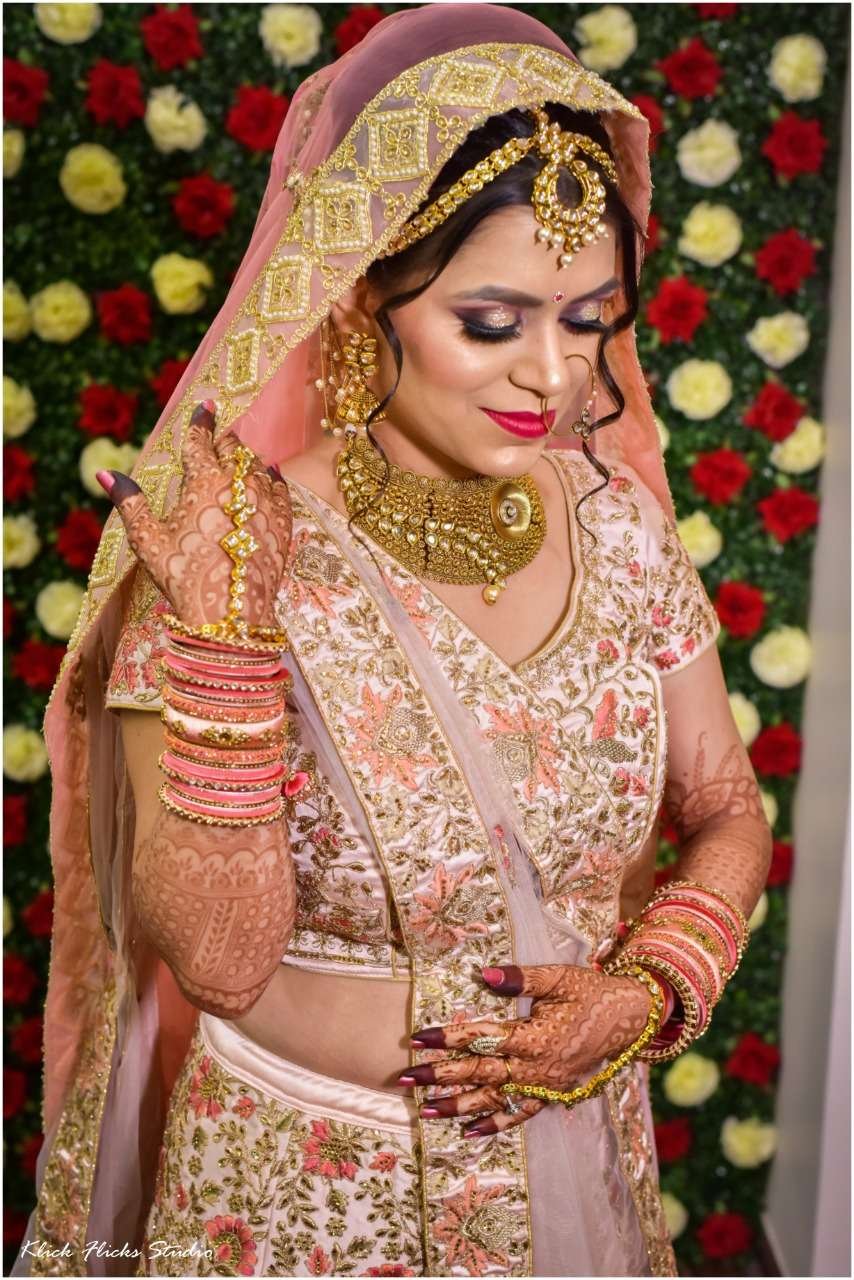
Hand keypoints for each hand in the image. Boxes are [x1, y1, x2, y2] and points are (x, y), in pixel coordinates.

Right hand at [96, 400, 291, 629]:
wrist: (231, 614)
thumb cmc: (184, 576)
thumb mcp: (149, 540)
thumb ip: (130, 502)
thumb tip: (106, 474)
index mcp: (204, 480)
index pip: (202, 439)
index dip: (201, 421)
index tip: (204, 407)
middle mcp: (240, 482)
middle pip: (233, 447)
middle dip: (224, 438)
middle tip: (219, 434)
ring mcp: (266, 500)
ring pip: (258, 464)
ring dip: (246, 457)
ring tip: (238, 457)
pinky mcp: (284, 521)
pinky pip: (281, 487)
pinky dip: (272, 477)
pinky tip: (269, 474)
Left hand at [400, 963, 651, 1136]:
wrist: (629, 1018)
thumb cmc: (591, 992)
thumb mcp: (558, 978)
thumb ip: (520, 979)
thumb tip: (482, 974)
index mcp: (535, 1037)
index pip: (482, 1038)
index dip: (448, 1038)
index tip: (417, 1039)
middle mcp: (536, 1067)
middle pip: (481, 1073)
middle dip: (441, 1076)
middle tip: (406, 1078)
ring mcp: (544, 1085)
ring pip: (495, 1100)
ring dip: (459, 1106)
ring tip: (427, 1110)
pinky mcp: (552, 1094)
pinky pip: (520, 1115)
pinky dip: (495, 1124)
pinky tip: (470, 1132)